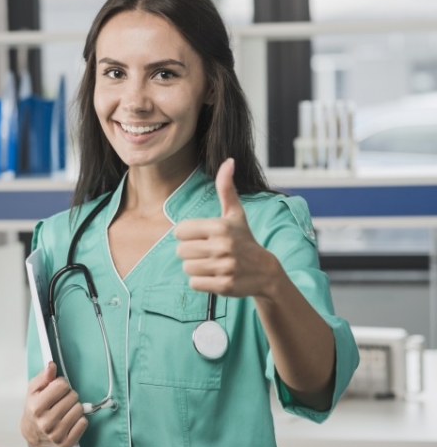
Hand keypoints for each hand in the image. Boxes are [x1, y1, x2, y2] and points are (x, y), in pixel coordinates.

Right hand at [20, 361, 87, 446]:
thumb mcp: (34, 390)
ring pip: (79, 409)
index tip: (56, 389)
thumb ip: (43, 376)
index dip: (61, 384)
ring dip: (74, 407)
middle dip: (68, 395)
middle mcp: (45, 423)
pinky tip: (69, 420)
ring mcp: (57, 435)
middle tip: (60, 400)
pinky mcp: (67, 443)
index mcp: (36, 407)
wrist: (33, 434)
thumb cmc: (35, 408)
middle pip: (72, 396)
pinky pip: (83, 422)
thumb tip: (51, 365)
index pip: (62, 385)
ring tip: (65, 410)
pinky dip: (79, 419)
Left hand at [174, 158, 279, 298]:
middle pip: (181, 251)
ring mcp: (224, 266)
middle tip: (208, 253)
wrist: (265, 272)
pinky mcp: (224, 285)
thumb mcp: (236, 214)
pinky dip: (201, 282)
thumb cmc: (244, 239)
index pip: (179, 231)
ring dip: (196, 268)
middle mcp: (222, 245)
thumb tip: (228, 161)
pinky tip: (215, 276)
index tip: (201, 237)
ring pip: (187, 268)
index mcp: (220, 226)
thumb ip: (226, 188)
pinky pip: (194, 283)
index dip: (187, 236)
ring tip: (212, 264)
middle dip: (191, 253)